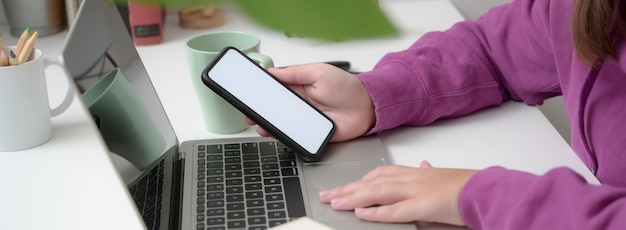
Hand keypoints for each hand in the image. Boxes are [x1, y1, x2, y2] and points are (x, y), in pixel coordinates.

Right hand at [246, 63, 374, 141]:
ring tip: (259, 125)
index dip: (261, 93)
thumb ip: (295, 73)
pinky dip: (285, 137)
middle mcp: (299, 105)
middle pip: (274, 110)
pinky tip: (277, 134)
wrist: (368, 107)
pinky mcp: (312, 134)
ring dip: (269, 125)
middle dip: (259, 112)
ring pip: (281, 125)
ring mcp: (304, 120)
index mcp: (299, 88)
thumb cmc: (347, 87)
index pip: (274, 90)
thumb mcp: (319, 72)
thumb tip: (272, 72)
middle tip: (249, 113)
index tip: (248, 94)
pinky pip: (295, 137)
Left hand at [319, 161, 477, 225]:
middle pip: (372, 181)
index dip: (360, 180)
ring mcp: (417, 190)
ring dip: (353, 197)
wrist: (486, 189)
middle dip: (347, 188)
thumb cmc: (467, 187)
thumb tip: (423, 164)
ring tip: (334, 202)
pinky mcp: (424, 206)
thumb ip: (429, 172)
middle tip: (327, 195)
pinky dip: (377, 212)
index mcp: (416, 172)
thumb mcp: (444, 176)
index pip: (381, 173)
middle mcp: (412, 178)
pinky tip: (361, 214)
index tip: (344, 186)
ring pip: (378, 192)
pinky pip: (396, 210)